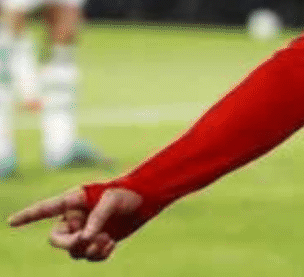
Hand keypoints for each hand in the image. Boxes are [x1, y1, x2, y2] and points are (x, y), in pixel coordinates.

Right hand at [7, 186, 142, 261]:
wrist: (145, 200)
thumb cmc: (126, 193)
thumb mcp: (112, 200)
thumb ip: (97, 217)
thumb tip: (85, 238)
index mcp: (74, 201)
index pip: (46, 209)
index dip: (27, 216)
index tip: (11, 222)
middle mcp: (74, 218)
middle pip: (56, 239)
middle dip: (69, 243)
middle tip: (87, 240)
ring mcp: (84, 231)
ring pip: (73, 251)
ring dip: (89, 250)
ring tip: (107, 240)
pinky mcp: (96, 241)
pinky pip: (89, 256)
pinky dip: (98, 255)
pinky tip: (111, 246)